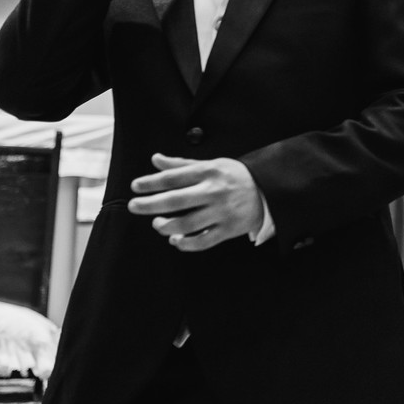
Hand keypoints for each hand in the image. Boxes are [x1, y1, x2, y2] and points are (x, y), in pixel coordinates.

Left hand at [128, 154, 263, 251]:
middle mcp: (214, 191)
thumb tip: (155, 159)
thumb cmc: (236, 176)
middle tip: (134, 206)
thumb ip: (182, 164)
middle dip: (150, 204)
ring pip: (186, 224)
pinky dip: (185, 244)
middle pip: (175, 200)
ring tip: (157, 223)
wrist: (269, 190)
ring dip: (165, 226)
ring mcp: (222, 212)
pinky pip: (202, 242)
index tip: (136, 187)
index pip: (174, 177)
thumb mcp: (211, 164)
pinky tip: (175, 240)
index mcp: (209, 172)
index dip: (151, 182)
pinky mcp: (229, 230)